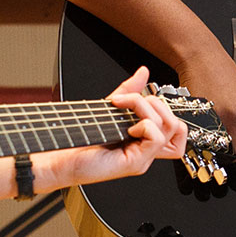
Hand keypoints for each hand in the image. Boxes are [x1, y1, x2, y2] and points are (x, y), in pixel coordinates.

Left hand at [35, 66, 191, 187]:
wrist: (58, 159)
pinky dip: (142, 123)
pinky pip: (156, 136)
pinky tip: (125, 128)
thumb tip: (143, 73)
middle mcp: (146, 151)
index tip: (144, 100)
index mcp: (143, 141)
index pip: (178, 130)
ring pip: (169, 127)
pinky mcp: (135, 163)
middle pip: (177, 125)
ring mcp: (142, 158)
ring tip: (123, 111)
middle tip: (128, 102)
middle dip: (155, 102)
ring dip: (146, 109)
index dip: (169, 111)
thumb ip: (129, 92)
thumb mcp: (108, 109)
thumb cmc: (79, 139)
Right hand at [176, 48, 235, 160]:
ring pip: (218, 148)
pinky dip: (201, 138)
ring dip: (214, 146)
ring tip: (211, 135)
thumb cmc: (221, 73)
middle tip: (222, 146)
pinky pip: (202, 138)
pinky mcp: (199, 115)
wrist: (201, 56)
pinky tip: (201, 127)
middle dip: (229, 153)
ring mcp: (217, 117)